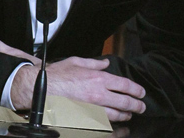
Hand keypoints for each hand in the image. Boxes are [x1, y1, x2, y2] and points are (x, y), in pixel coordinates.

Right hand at [0, 30, 145, 121]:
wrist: (42, 88)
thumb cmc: (57, 74)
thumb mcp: (76, 61)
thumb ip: (94, 63)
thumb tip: (105, 63)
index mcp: (98, 78)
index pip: (125, 85)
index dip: (136, 89)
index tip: (141, 93)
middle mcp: (99, 94)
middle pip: (125, 102)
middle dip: (136, 105)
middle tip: (141, 107)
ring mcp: (93, 108)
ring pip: (117, 115)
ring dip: (125, 115)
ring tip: (128, 114)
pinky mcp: (86, 118)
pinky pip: (104, 123)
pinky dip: (111, 122)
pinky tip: (113, 121)